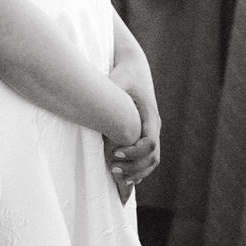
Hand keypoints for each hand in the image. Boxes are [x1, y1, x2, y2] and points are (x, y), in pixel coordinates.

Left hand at [106, 49, 160, 199]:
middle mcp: (154, 125)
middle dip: (134, 168)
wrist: (134, 68)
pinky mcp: (145, 133)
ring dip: (136, 172)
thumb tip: (92, 109)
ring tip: (116, 177)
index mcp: (150, 114)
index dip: (133, 152)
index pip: (150, 143)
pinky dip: (138, 169)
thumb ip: (110, 95)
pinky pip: (147, 157)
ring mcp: (151, 131)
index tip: (113, 153)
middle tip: (112, 169)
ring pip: (152, 160)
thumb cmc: (123, 75)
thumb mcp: (117, 82)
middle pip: (153, 157)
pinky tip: (123, 176)